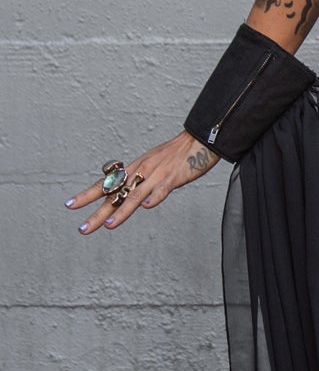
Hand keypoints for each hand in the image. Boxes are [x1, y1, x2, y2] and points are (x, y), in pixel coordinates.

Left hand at [66, 133, 221, 233]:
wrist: (196, 141)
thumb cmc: (175, 156)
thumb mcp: (151, 165)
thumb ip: (138, 180)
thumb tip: (127, 195)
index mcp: (134, 170)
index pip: (106, 184)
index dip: (87, 195)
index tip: (70, 205)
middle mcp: (140, 172)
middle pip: (115, 194)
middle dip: (97, 212)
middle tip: (82, 228)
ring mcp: (156, 175)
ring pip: (135, 195)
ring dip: (121, 211)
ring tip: (109, 225)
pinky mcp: (173, 178)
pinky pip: (162, 190)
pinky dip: (154, 197)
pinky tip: (147, 206)